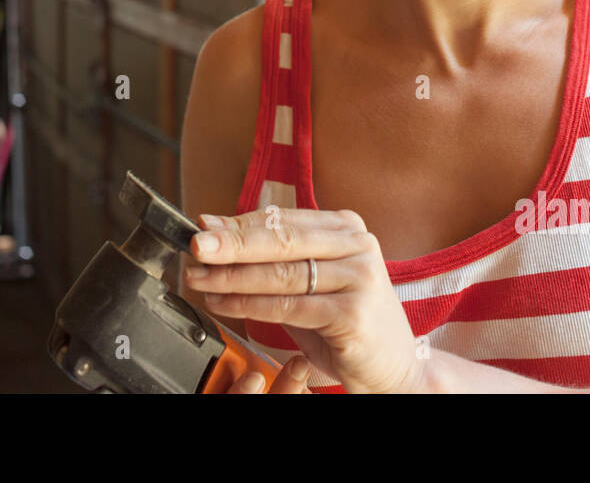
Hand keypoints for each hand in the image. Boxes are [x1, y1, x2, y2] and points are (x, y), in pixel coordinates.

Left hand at [186, 208, 425, 393]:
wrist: (393, 369)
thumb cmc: (346, 323)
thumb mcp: (312, 282)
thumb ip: (273, 258)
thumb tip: (217, 231)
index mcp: (348, 228)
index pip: (284, 220)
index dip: (239, 223)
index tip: (203, 228)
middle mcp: (358, 246)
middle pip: (281, 240)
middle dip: (232, 243)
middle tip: (197, 246)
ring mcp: (360, 277)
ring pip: (281, 273)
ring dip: (233, 276)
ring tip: (200, 278)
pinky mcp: (353, 313)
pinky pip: (288, 306)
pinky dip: (248, 305)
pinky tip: (223, 303)